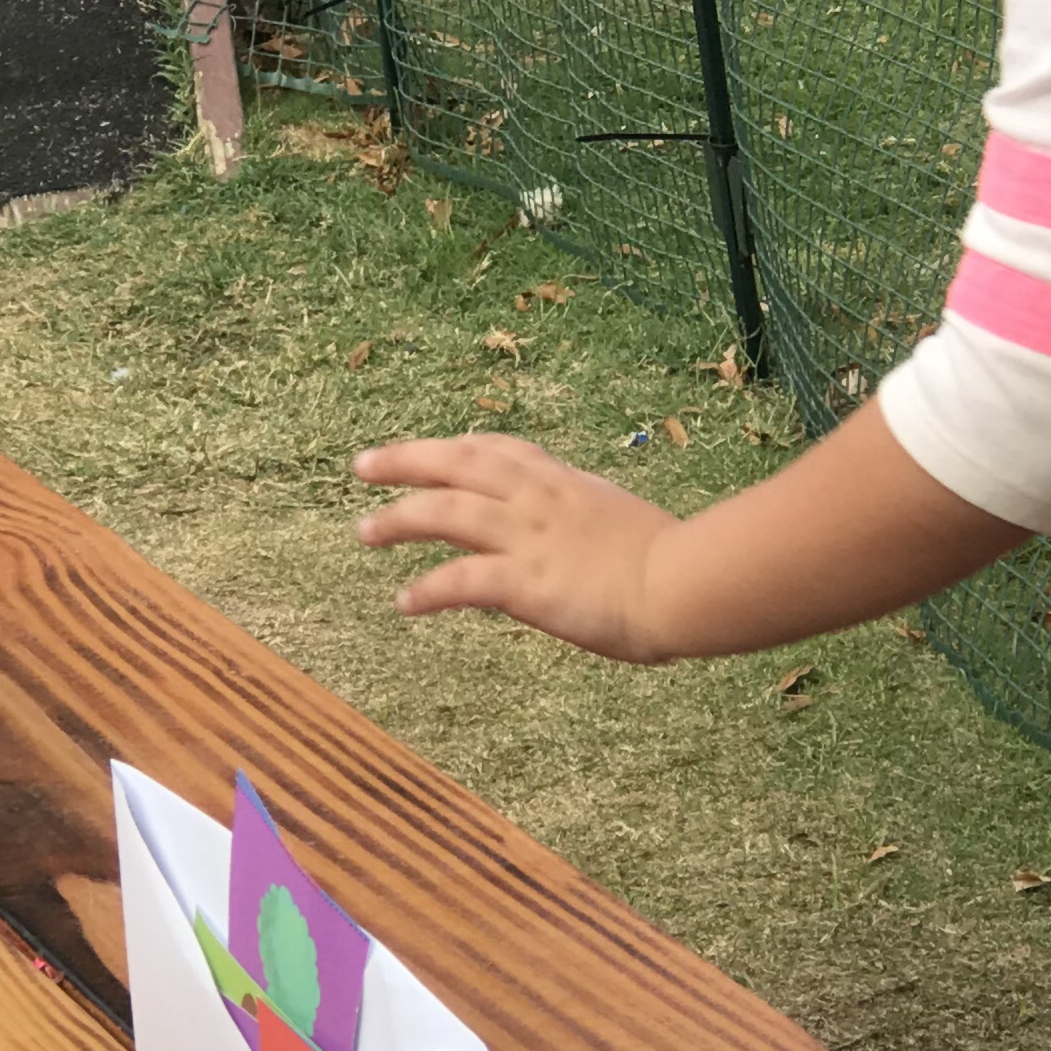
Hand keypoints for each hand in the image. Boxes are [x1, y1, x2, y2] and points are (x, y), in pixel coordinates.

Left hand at [353, 433, 672, 656]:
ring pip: (445, 512)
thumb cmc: (678, 564)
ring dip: (398, 519)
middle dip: (406, 460)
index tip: (436, 449)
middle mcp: (539, 500)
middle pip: (457, 463)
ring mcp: (529, 537)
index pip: (503, 450)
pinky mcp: (526, 581)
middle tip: (364, 464)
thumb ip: (594, 529)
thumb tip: (585, 546)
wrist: (687, 583)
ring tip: (365, 531)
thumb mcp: (626, 526)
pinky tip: (404, 602)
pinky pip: (460, 580)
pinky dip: (427, 590)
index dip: (460, 448)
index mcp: (566, 485)